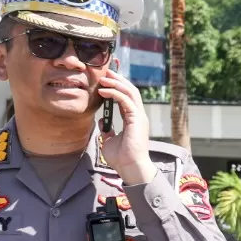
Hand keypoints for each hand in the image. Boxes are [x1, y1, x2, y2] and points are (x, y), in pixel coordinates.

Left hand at [97, 64, 153, 184]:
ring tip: (104, 77)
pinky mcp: (137, 119)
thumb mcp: (109, 141)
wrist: (130, 168)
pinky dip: (115, 93)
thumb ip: (107, 130)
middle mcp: (138, 115)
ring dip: (116, 83)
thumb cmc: (121, 158)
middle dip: (118, 80)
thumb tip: (101, 122)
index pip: (127, 97)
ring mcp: (139, 116)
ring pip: (130, 92)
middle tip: (107, 71)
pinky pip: (126, 100)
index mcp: (133, 119)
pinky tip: (103, 91)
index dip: (118, 87)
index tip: (107, 79)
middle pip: (131, 90)